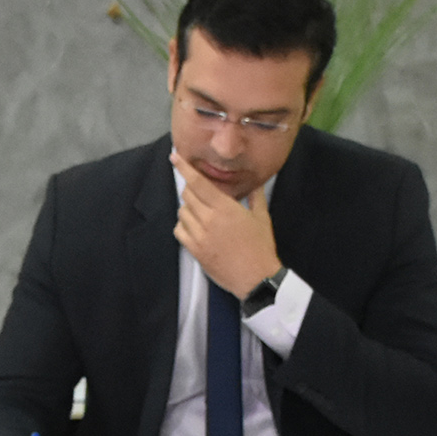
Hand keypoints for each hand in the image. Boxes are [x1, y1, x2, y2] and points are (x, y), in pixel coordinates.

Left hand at [170, 150, 281, 297]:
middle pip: (187, 195)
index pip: (198, 183)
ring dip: (189, 208)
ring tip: (203, 214)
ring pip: (182, 212)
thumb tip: (255, 184)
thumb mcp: (262, 218)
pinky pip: (180, 231)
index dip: (184, 168)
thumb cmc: (261, 248)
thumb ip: (255, 197)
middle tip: (201, 194)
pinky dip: (184, 225)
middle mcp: (210, 219)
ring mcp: (200, 236)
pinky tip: (195, 227)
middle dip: (191, 190)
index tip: (174, 157)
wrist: (256, 278)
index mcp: (226, 208)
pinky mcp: (195, 250)